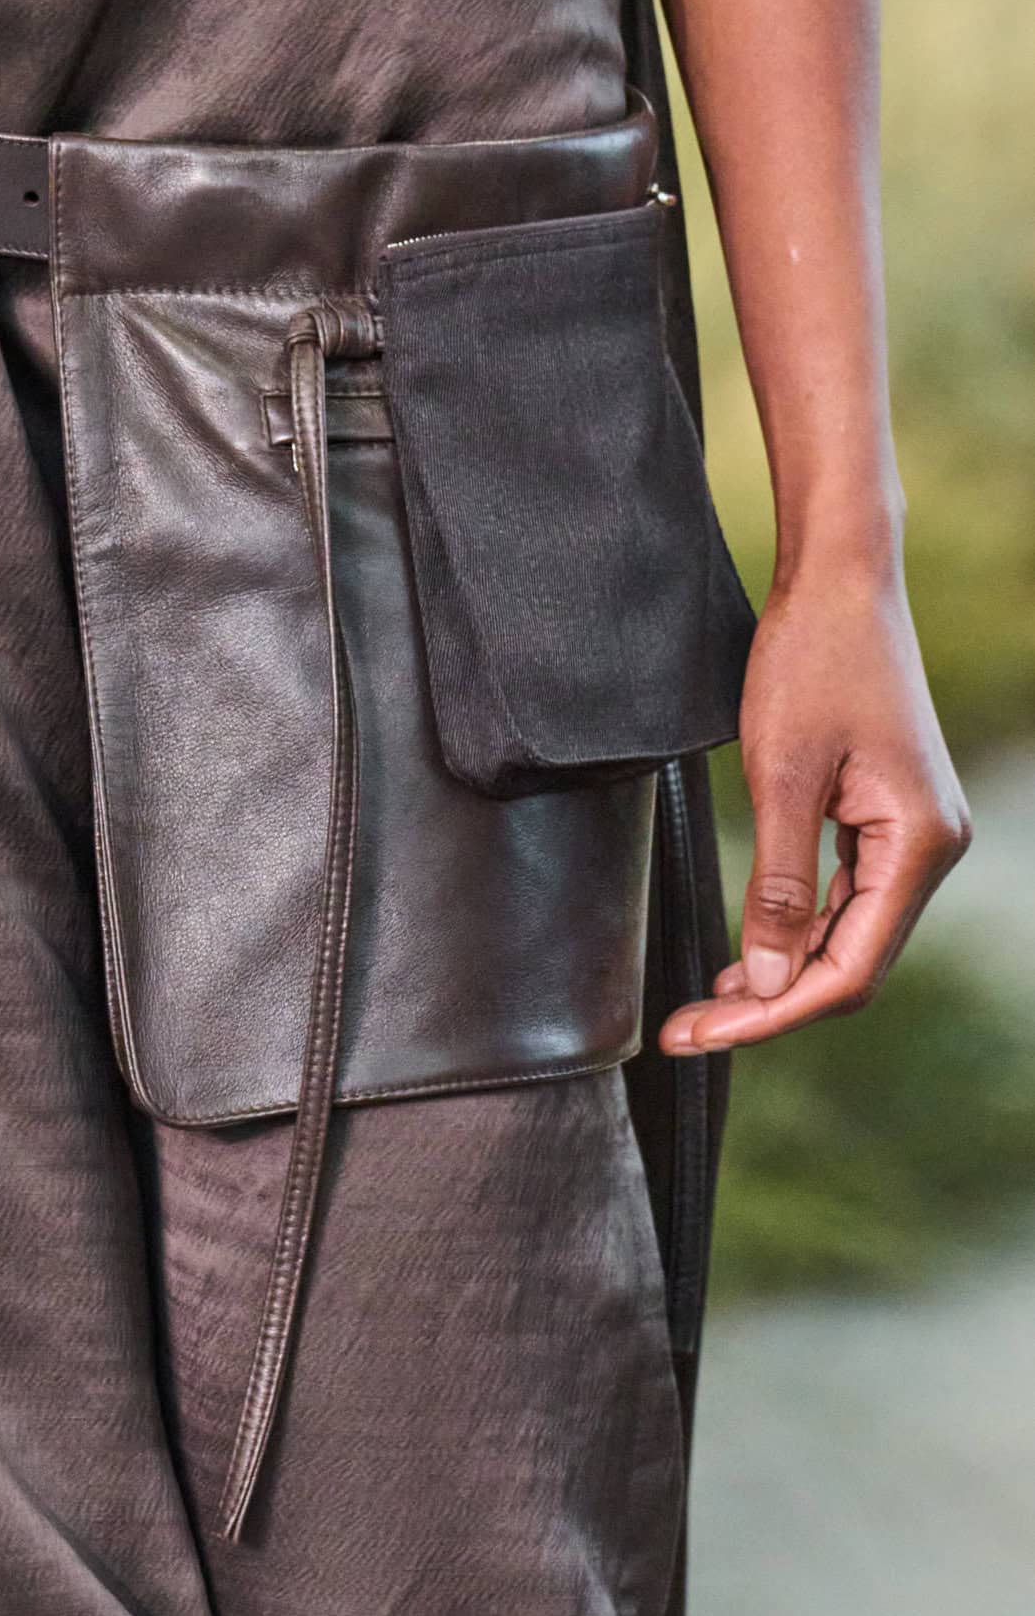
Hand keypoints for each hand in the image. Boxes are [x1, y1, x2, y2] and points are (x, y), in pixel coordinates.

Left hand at [660, 557, 969, 1054]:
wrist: (840, 581)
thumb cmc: (812, 661)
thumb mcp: (782, 775)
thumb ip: (779, 885)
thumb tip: (771, 980)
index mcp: (918, 845)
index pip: (850, 969)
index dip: (774, 1013)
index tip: (701, 1034)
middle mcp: (931, 849)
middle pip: (852, 963)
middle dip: (770, 1003)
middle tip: (684, 1029)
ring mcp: (911, 833)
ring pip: (847, 934)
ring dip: (780, 971)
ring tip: (705, 1003)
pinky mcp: (886, 816)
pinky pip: (844, 895)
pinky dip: (796, 926)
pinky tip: (749, 950)